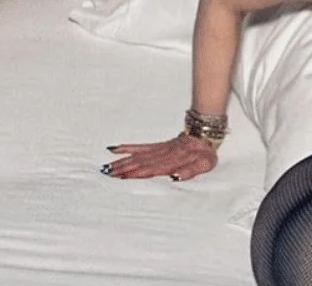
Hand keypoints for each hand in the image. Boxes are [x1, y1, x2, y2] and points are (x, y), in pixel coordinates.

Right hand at [102, 133, 217, 180]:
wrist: (205, 133)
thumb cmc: (205, 153)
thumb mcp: (203, 165)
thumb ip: (189, 172)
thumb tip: (175, 177)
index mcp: (171, 162)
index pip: (150, 169)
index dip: (135, 174)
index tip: (121, 178)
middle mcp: (162, 155)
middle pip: (138, 163)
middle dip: (122, 169)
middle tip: (106, 174)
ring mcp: (158, 149)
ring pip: (136, 155)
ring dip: (121, 161)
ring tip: (106, 167)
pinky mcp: (157, 145)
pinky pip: (140, 146)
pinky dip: (127, 147)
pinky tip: (115, 149)